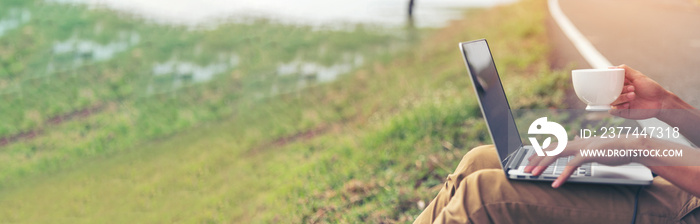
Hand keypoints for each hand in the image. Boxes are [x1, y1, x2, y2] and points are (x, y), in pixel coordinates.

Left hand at [523, 137, 638, 187]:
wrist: (632, 146)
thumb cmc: (615, 148)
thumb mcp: (595, 147)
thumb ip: (584, 146)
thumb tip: (577, 143)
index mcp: (578, 141)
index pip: (554, 145)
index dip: (541, 152)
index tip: (530, 160)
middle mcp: (578, 142)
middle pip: (551, 149)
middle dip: (536, 158)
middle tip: (526, 168)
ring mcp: (583, 147)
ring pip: (556, 154)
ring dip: (543, 164)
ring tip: (534, 174)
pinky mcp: (590, 154)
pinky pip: (572, 165)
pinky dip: (562, 175)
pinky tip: (556, 183)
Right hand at [609, 64, 672, 119]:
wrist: (660, 102)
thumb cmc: (651, 88)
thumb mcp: (638, 76)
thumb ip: (625, 70)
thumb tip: (611, 68)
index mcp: (622, 85)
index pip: (610, 84)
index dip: (613, 83)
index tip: (620, 81)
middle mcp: (621, 94)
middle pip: (609, 93)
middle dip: (619, 90)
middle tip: (632, 88)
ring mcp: (621, 103)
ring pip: (611, 102)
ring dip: (620, 99)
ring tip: (632, 96)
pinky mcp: (623, 112)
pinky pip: (614, 111)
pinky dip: (619, 108)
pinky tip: (628, 105)